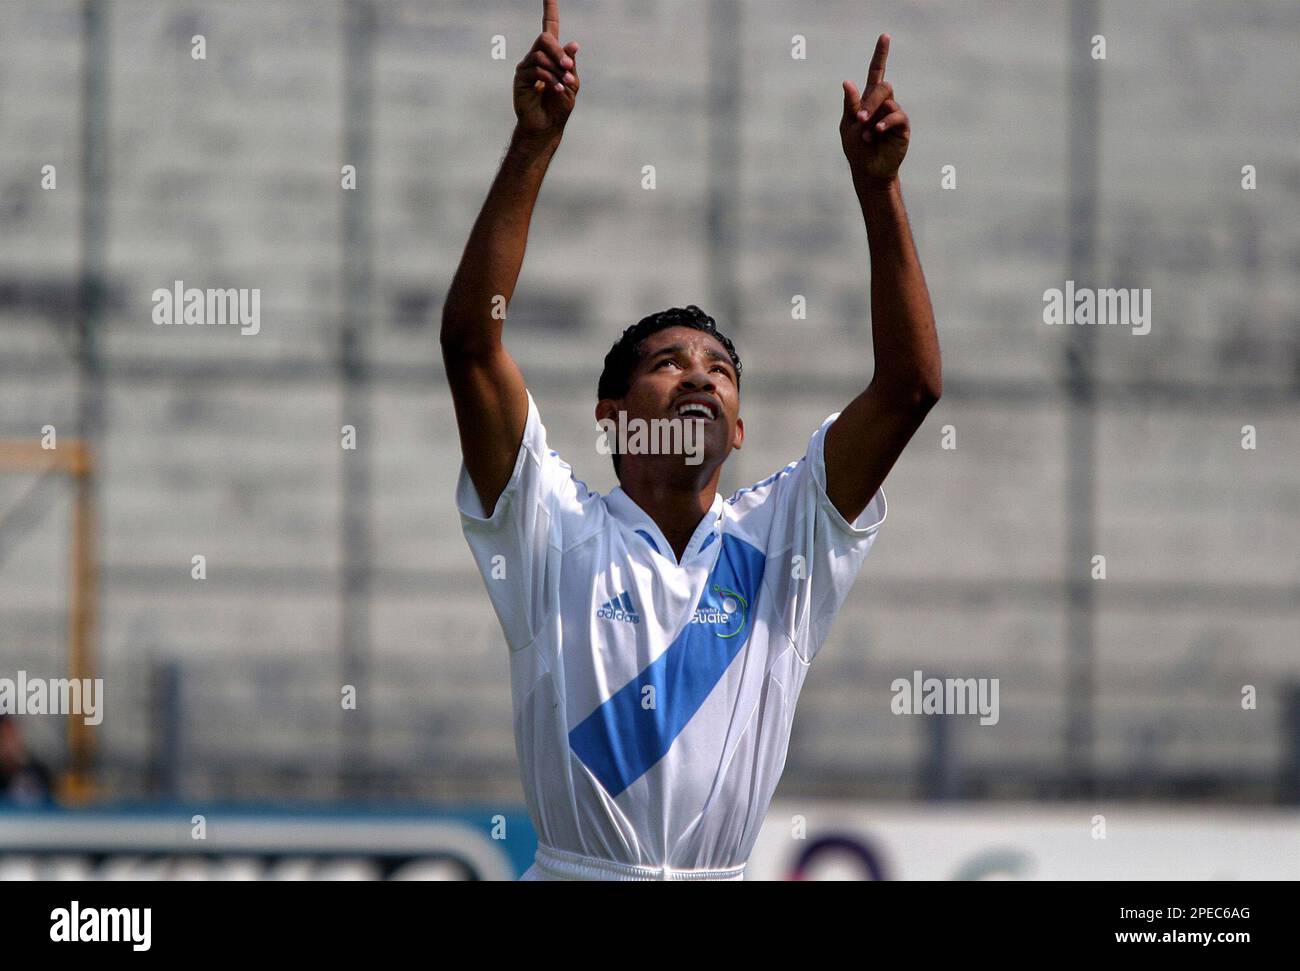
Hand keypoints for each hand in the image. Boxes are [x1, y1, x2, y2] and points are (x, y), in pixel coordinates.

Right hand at [513, 0, 580, 137]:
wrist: (547, 126)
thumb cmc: (559, 106)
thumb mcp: (572, 83)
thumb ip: (570, 64)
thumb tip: (573, 44)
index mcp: (551, 55)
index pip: (549, 26)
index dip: (549, 8)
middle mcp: (537, 57)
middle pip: (544, 39)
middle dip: (558, 52)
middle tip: (568, 68)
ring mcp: (527, 67)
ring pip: (540, 56)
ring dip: (556, 70)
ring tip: (566, 86)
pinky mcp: (521, 79)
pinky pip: (536, 70)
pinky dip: (550, 79)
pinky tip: (557, 90)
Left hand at [840, 34, 909, 185]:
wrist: (868, 171)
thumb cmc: (856, 148)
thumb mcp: (848, 125)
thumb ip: (850, 105)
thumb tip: (847, 82)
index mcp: (868, 100)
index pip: (876, 72)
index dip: (881, 54)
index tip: (885, 36)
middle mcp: (884, 104)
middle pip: (882, 87)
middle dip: (870, 100)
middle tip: (860, 118)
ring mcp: (894, 114)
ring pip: (888, 100)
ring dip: (874, 116)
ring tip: (867, 134)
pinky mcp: (902, 127)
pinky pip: (897, 116)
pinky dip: (886, 122)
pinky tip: (877, 132)